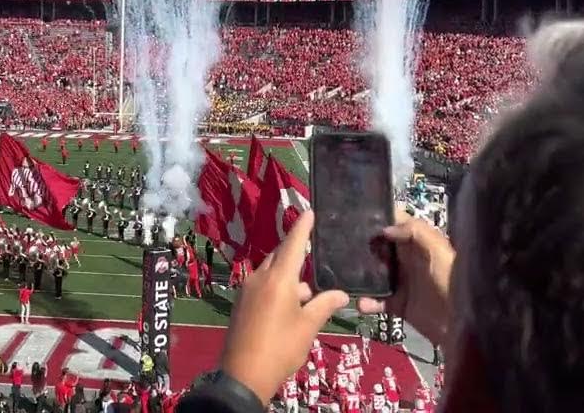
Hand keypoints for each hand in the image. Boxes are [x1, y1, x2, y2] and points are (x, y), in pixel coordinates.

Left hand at [220, 210, 349, 404]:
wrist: (244, 374)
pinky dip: (277, 288)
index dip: (302, 227)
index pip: (292, 245)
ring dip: (288, 278)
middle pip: (279, 257)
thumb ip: (325, 305)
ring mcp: (247, 290)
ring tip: (308, 294)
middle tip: (315, 256)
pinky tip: (290, 306)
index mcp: (278, 278)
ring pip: (270, 273)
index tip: (309, 210)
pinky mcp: (241, 304)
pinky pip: (262, 286)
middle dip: (296, 256)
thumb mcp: (309, 326)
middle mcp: (259, 278)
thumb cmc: (281, 346)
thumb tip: (342, 294)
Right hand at [356, 211, 454, 346]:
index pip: (397, 223)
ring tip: (346, 274)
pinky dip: (367, 302)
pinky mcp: (398, 304)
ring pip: (374, 273)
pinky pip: (377, 301)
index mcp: (419, 244)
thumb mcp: (438, 250)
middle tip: (340, 243)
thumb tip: (384, 229)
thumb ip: (416, 232)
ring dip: (360, 274)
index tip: (357, 215)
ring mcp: (402, 282)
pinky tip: (362, 303)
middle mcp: (408, 260)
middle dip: (363, 244)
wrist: (460, 325)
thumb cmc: (451, 282)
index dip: (379, 217)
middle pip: (381, 247)